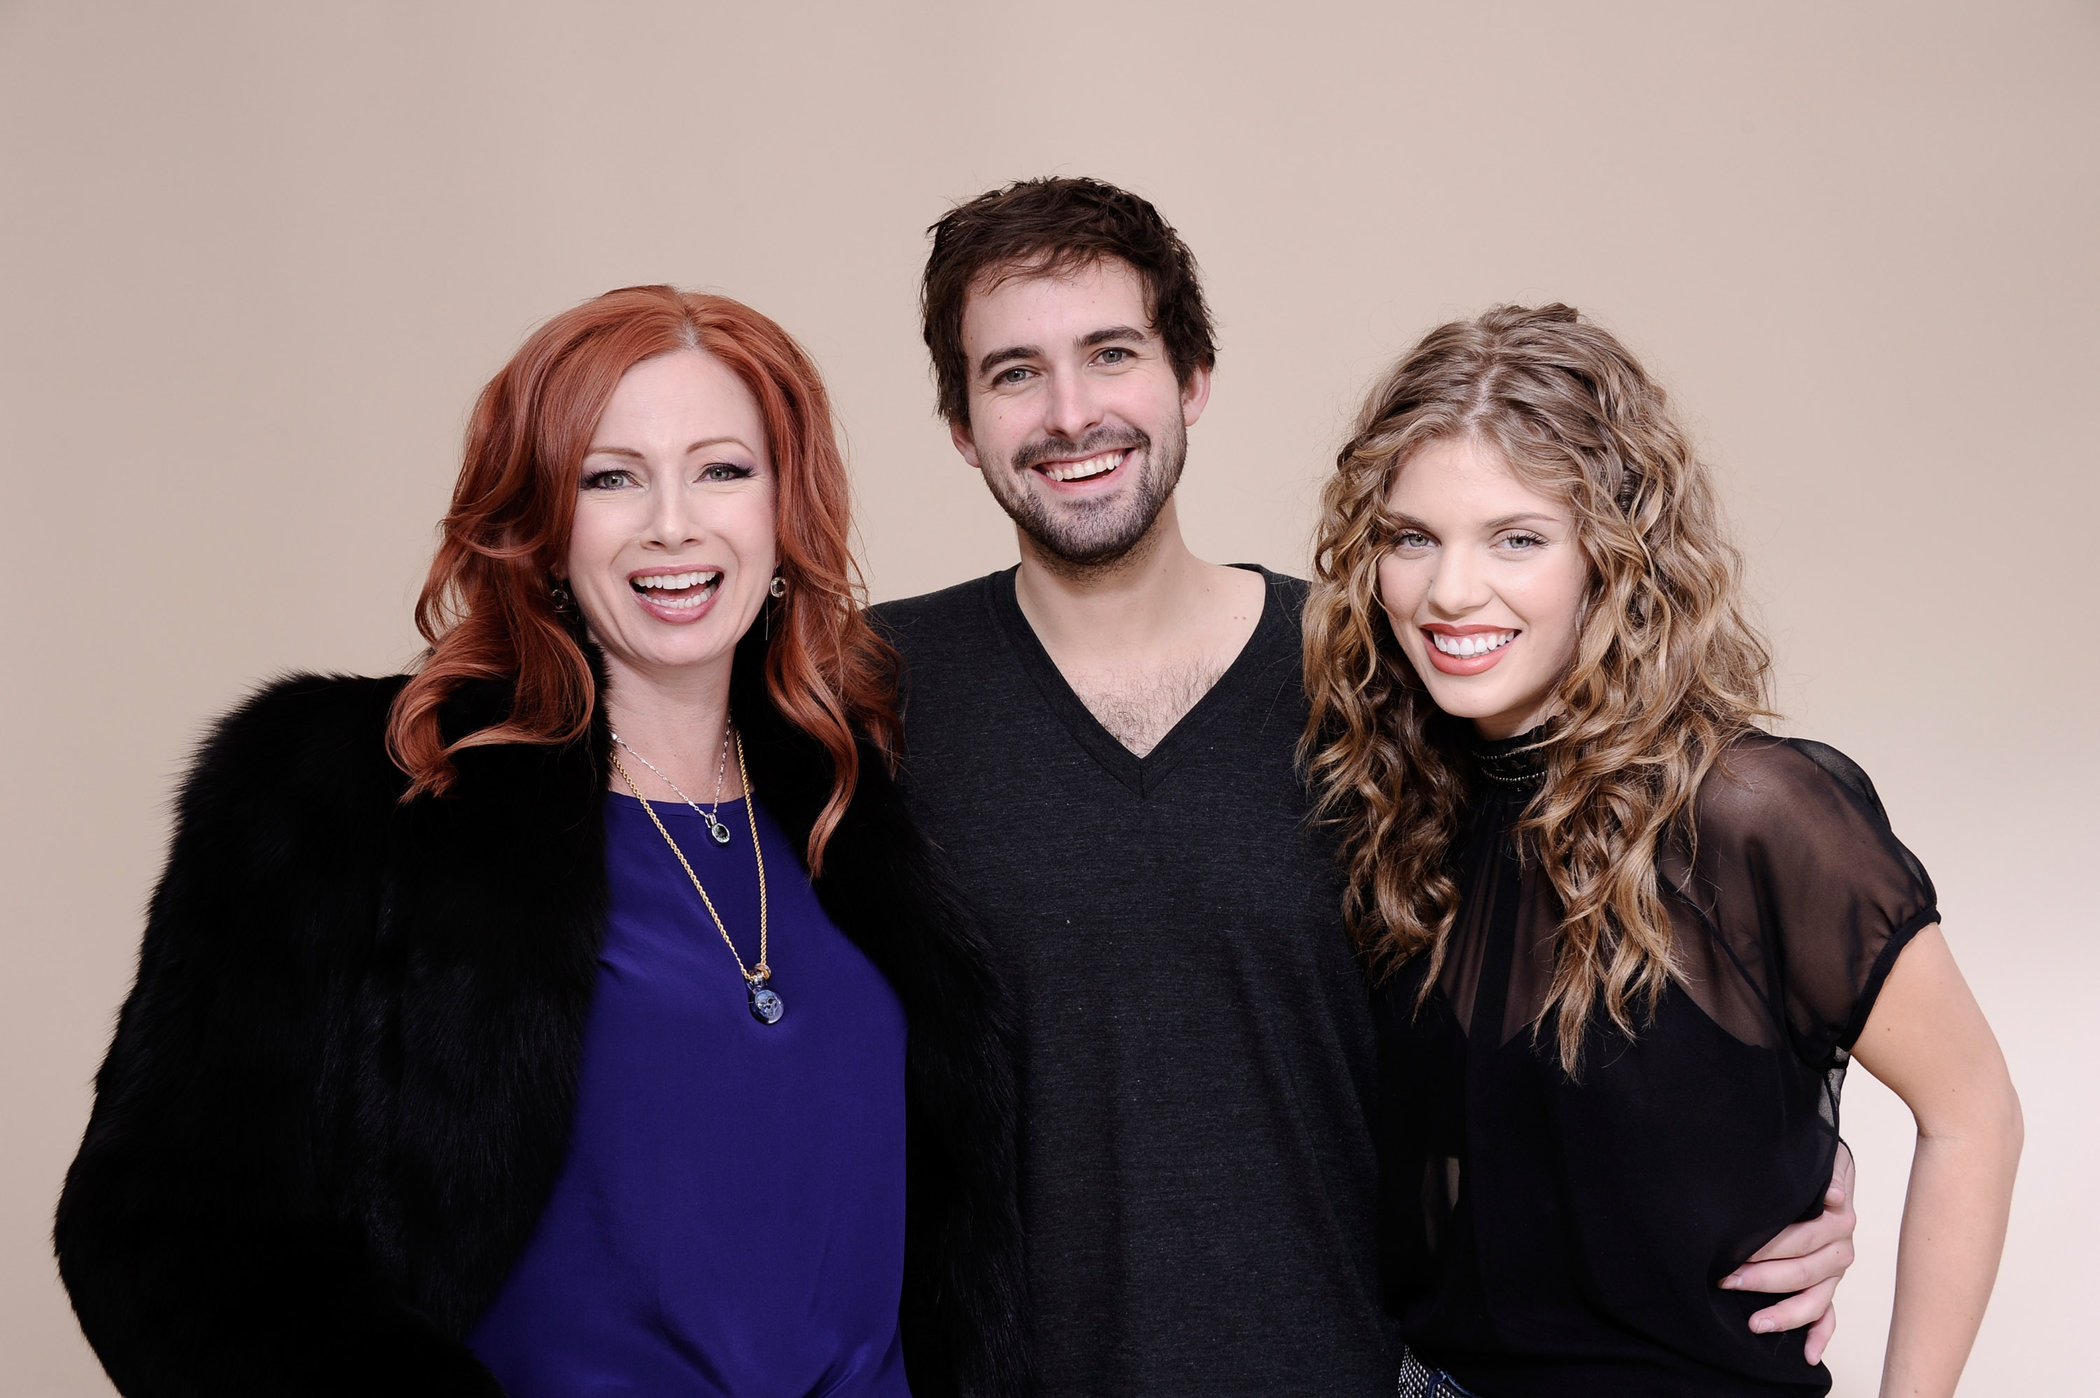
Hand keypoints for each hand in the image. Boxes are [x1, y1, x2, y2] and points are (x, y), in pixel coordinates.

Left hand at [1717, 1140, 1855, 1364]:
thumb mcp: (1819, 1162)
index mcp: (1837, 1219)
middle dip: (1761, 1279)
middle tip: (1725, 1279)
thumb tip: (1834, 1195)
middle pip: (1803, 1271)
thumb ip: (1825, 1176)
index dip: (1768, 1247)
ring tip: (1755, 1324)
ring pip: (1815, 1300)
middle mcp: (1840, 1249)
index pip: (1801, 1239)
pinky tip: (1807, 1355)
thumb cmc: (1813, 1169)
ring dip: (1786, 1314)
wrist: (1828, 1171)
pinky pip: (1829, 1316)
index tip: (1735, 1252)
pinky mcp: (1829, 1286)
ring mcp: (1835, 1272)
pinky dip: (1820, 1336)